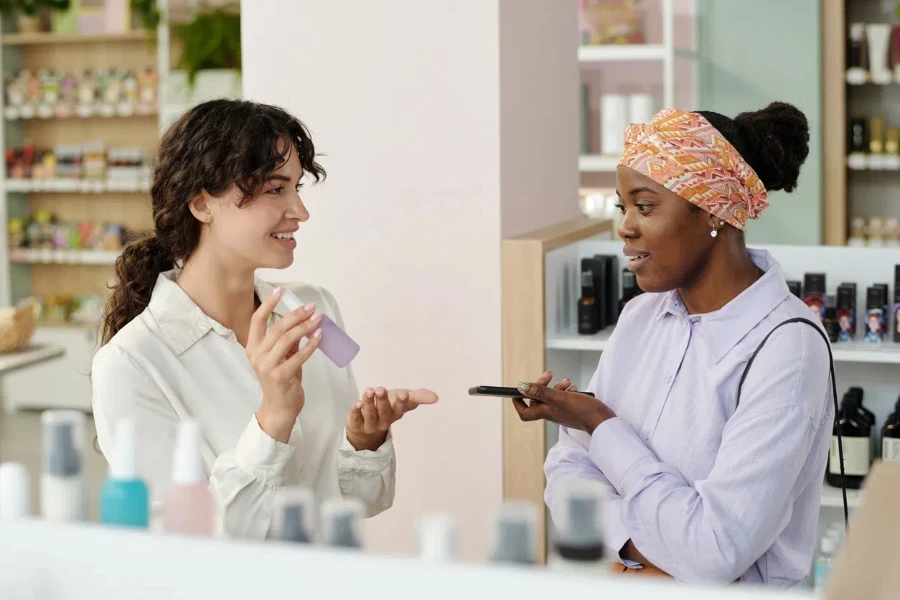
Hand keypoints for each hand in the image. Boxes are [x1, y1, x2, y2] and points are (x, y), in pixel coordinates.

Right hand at [247, 288, 322, 442]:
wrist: (279, 408)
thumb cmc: (281, 380)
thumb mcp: (281, 356)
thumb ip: (287, 340)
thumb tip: (301, 320)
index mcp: (252, 347)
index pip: (257, 320)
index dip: (268, 304)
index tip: (280, 291)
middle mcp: (256, 355)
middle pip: (276, 328)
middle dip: (296, 315)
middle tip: (311, 307)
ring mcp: (267, 366)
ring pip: (287, 339)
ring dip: (305, 326)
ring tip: (318, 318)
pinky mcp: (281, 376)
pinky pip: (299, 355)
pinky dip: (311, 344)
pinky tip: (320, 335)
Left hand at [345, 386, 437, 450]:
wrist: (366, 425)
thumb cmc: (388, 407)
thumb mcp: (402, 399)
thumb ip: (418, 396)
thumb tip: (436, 397)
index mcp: (396, 413)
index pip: (400, 409)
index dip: (402, 403)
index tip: (403, 394)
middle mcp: (383, 420)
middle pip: (384, 413)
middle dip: (382, 401)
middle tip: (380, 389)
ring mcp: (369, 424)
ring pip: (369, 415)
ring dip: (369, 403)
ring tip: (369, 391)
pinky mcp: (355, 423)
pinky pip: (355, 419)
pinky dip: (355, 411)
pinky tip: (357, 403)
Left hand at [512, 370, 614, 433]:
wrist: (602, 419)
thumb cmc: (582, 410)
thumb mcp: (559, 397)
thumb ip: (540, 392)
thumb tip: (521, 387)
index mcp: (545, 412)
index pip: (525, 413)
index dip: (518, 402)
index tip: (517, 391)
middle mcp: (551, 413)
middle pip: (538, 399)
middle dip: (542, 385)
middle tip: (549, 375)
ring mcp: (561, 411)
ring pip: (551, 396)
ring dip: (556, 386)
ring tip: (566, 382)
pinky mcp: (571, 409)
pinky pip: (563, 397)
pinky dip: (566, 390)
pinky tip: (573, 387)